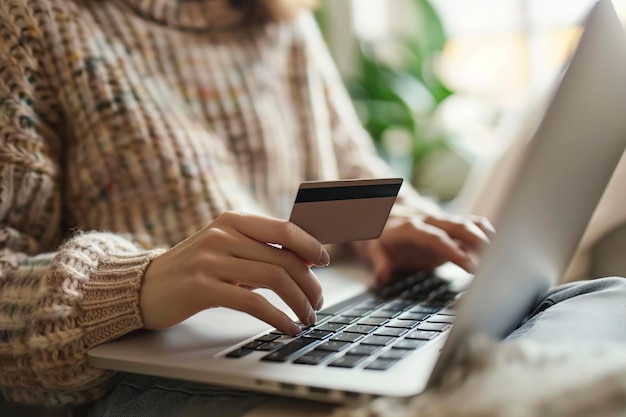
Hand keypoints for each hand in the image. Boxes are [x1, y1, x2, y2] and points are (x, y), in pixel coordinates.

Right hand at [140, 211, 328, 334]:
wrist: (144, 286)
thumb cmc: (193, 269)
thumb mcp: (225, 250)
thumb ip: (260, 251)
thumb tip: (307, 260)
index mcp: (232, 221)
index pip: (284, 229)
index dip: (310, 246)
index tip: (325, 261)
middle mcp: (222, 235)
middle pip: (283, 259)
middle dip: (309, 284)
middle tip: (318, 302)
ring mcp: (211, 260)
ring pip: (274, 279)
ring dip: (299, 302)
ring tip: (307, 317)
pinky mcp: (203, 287)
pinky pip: (254, 303)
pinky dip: (278, 318)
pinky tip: (287, 327)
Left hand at [357, 212, 494, 286]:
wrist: (382, 214)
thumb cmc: (379, 236)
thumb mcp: (372, 249)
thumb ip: (379, 263)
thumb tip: (381, 278)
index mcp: (410, 228)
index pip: (435, 238)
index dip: (453, 250)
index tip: (470, 265)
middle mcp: (429, 221)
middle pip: (457, 226)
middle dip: (477, 241)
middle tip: (496, 261)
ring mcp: (442, 222)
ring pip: (468, 223)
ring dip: (486, 237)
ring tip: (505, 255)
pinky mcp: (450, 227)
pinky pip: (472, 224)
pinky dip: (486, 233)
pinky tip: (501, 247)